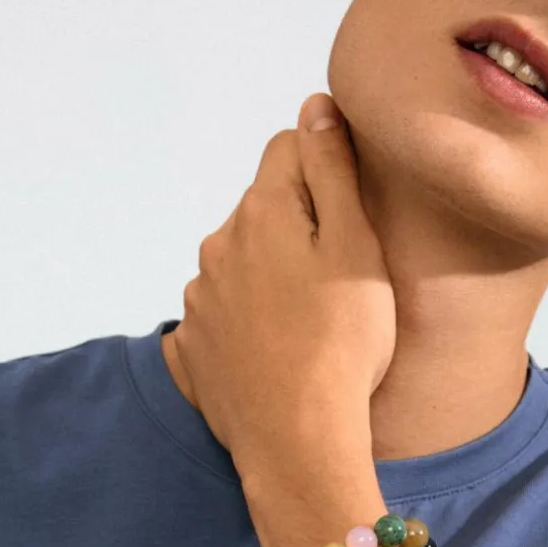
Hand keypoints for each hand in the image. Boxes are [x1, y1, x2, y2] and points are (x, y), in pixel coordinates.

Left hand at [171, 93, 395, 476]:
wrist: (296, 439)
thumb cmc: (343, 341)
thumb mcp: (356, 246)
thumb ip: (332, 169)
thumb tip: (314, 107)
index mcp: (259, 213)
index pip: (287, 149)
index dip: (325, 170)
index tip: (349, 215)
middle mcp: (216, 247)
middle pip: (262, 209)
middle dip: (297, 225)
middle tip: (337, 279)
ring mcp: (198, 300)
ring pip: (240, 262)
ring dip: (268, 273)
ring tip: (307, 321)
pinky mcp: (191, 346)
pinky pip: (221, 312)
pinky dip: (246, 319)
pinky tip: (274, 350)